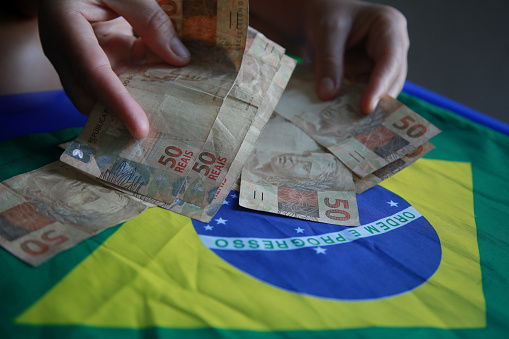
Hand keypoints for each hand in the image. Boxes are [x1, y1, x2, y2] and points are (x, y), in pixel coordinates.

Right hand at [39, 0, 190, 138]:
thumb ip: (150, 18)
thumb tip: (180, 58)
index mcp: (63, 25)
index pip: (91, 72)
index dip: (116, 103)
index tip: (140, 129)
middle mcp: (65, 49)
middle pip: (91, 95)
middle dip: (122, 116)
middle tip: (158, 133)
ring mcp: (79, 57)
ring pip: (108, 92)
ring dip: (137, 100)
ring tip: (169, 112)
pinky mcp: (96, 58)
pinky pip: (120, 79)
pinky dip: (142, 82)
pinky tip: (165, 82)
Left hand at [251, 0, 408, 113]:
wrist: (318, 16)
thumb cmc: (327, 14)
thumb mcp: (327, 32)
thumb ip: (329, 61)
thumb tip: (328, 96)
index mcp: (389, 26)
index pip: (390, 60)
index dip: (380, 85)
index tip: (367, 107)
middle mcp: (393, 47)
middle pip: (392, 80)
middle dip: (378, 102)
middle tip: (362, 127)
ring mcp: (383, 64)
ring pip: (381, 92)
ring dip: (367, 109)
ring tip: (353, 129)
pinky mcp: (369, 77)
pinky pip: (365, 95)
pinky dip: (356, 107)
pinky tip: (345, 122)